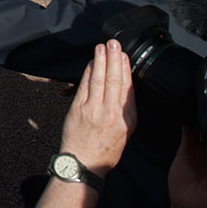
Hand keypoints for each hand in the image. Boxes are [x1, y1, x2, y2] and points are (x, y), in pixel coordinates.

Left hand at [59, 40, 136, 176]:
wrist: (84, 163)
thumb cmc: (106, 150)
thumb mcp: (126, 133)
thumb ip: (126, 110)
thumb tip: (125, 87)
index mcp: (127, 120)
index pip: (128, 89)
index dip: (126, 69)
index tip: (125, 56)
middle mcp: (111, 113)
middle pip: (114, 80)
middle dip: (114, 59)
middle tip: (114, 43)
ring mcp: (94, 110)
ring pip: (98, 80)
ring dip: (100, 61)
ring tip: (102, 47)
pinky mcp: (78, 109)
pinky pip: (84, 86)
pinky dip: (88, 72)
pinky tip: (91, 62)